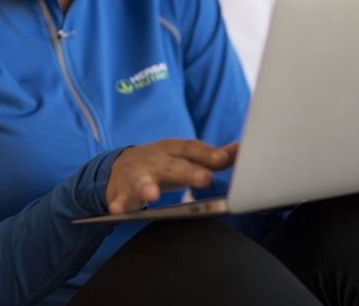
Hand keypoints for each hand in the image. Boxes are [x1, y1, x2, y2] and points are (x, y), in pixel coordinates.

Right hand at [106, 140, 237, 213]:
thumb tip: (241, 150)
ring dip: (147, 187)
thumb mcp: (185, 157)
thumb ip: (211, 156)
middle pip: (172, 164)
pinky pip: (120, 199)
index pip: (191, 148)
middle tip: (205, 179)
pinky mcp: (122, 191)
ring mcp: (136, 174)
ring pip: (142, 180)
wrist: (120, 167)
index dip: (207, 153)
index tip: (223, 158)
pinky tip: (118, 210)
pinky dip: (119, 204)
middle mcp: (155, 159)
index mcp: (172, 149)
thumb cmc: (163, 163)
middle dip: (188, 171)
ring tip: (153, 195)